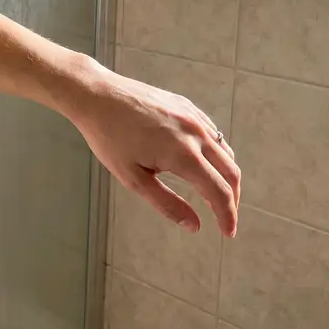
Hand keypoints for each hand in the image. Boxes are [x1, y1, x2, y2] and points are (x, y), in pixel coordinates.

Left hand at [66, 60, 240, 236]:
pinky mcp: (187, 105)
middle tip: (224, 217)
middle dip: (232, 199)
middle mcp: (195, 133)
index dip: (227, 216)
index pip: (219, 191)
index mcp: (183, 154)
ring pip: (225, 151)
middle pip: (231, 172)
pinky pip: (213, 133)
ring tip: (214, 193)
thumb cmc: (109, 137)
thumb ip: (166, 203)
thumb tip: (194, 225)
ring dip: (226, 175)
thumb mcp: (132, 178)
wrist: (96, 95)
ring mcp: (193, 116)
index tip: (228, 233)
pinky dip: (216, 153)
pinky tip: (203, 163)